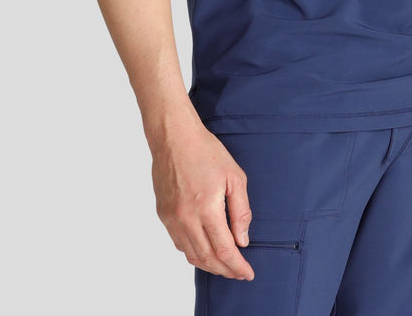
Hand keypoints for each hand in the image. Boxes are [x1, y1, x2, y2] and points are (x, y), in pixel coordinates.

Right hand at [151, 122, 255, 280]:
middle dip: (225, 270)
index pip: (224, 250)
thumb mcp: (234, 177)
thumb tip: (243, 239)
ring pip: (191, 255)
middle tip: (238, 272)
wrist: (174, 137)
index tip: (248, 273)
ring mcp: (172, 218)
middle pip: (207, 258)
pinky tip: (204, 249)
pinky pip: (179, 243)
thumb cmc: (206, 152)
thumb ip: (241, 211)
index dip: (237, 266)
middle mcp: (186, 218)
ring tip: (224, 265)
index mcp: (207, 208)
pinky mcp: (163, 215)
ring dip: (209, 265)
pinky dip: (193, 252)